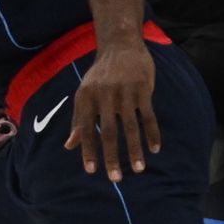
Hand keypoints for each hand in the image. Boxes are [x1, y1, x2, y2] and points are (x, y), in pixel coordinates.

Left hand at [65, 40, 159, 179]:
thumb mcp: (85, 93)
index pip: (85, 127)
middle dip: (111, 156)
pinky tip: (155, 149)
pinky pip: (148, 115)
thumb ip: (78, 120)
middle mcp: (104, 94)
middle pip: (107, 130)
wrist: (120, 45)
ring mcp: (124, 91)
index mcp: (86, 96)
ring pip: (130, 126)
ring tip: (139, 169)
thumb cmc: (100, 76)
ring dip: (134, 149)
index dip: (88, 149)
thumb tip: (69, 146)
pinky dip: (152, 133)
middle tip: (115, 179)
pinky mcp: (142, 88)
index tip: (91, 171)